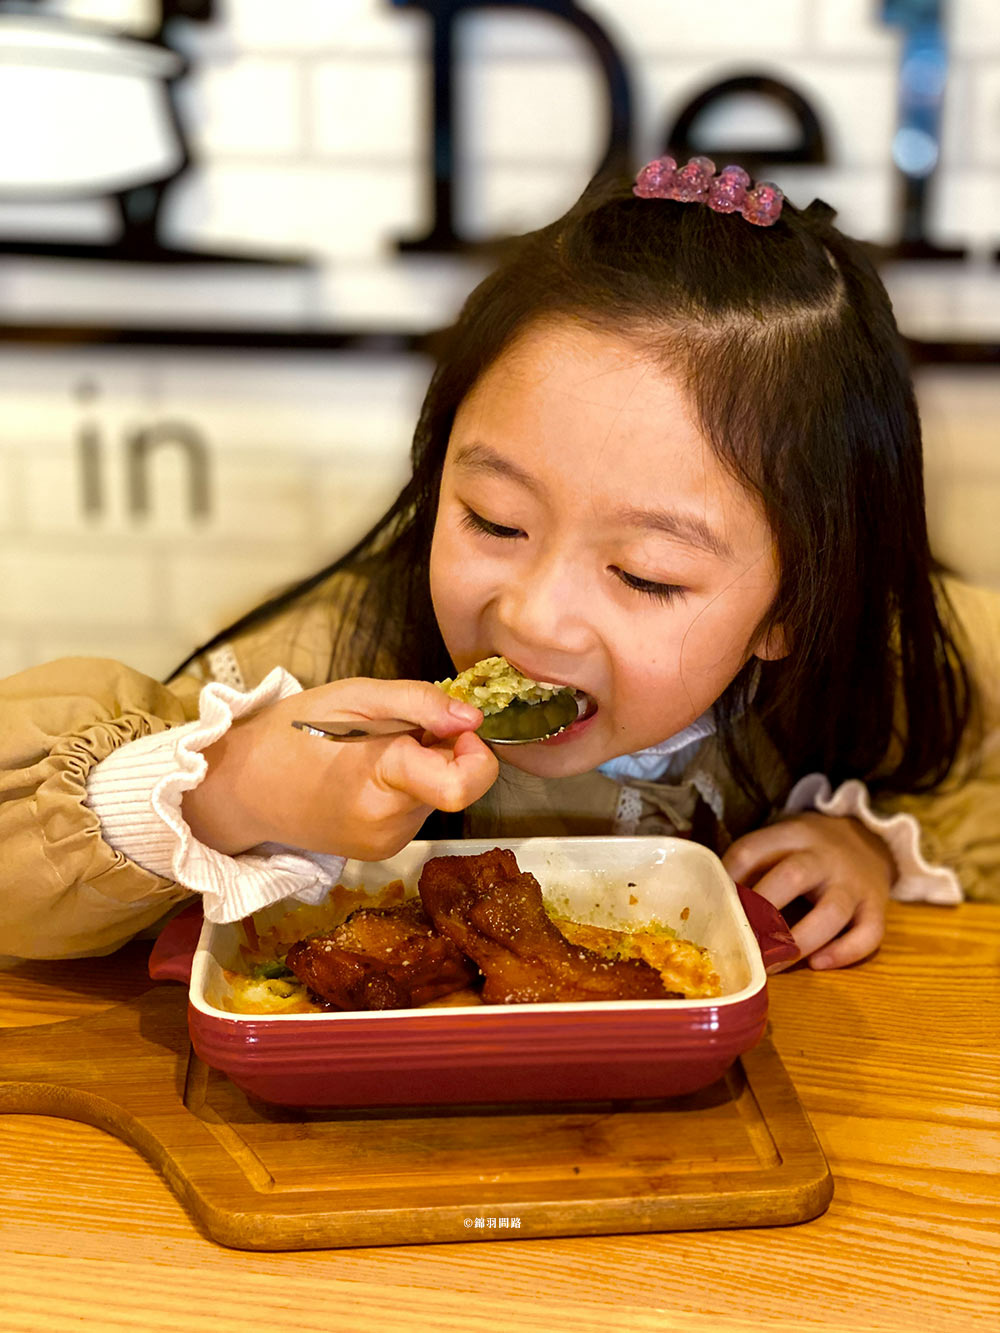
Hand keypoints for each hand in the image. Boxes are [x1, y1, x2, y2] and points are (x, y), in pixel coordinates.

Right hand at [182, 677, 498, 860]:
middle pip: (456, 785)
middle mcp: (388, 824)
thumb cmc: (291, 734)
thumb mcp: (354, 696)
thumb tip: (472, 719)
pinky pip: (417, 811)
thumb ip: (419, 703)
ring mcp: (385, 844)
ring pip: (438, 797)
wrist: (241, 789)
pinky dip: (408, 787)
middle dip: (443, 751)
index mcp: (379, 781)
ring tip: (373, 751)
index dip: (475, 752)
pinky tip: (368, 774)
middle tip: (399, 729)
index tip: (453, 729)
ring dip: (424, 768)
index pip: (463, 785)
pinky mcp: (382, 851)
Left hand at [722, 812, 893, 969]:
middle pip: (792, 877)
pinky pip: (868, 934)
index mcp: (793, 835)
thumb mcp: (781, 839)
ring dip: (798, 942)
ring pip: (831, 912)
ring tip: (771, 965)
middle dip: (762, 911)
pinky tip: (817, 964)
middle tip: (740, 941)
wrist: (869, 839)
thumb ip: (754, 864)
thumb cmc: (809, 849)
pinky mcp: (877, 908)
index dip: (730, 879)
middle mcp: (825, 857)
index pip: (753, 851)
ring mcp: (854, 883)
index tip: (715, 907)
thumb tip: (713, 901)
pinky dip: (844, 953)